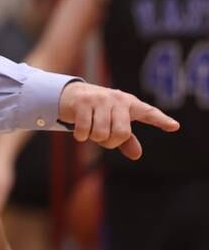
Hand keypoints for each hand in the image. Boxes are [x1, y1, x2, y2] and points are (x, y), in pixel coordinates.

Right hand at [58, 82, 179, 159]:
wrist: (73, 95)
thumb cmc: (100, 112)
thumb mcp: (115, 124)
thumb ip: (127, 140)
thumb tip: (136, 155)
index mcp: (131, 104)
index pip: (149, 113)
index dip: (161, 120)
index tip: (174, 126)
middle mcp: (118, 99)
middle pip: (121, 133)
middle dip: (110, 142)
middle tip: (104, 138)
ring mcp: (100, 99)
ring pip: (101, 133)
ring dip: (94, 139)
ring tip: (91, 131)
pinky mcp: (83, 102)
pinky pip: (85, 129)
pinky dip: (81, 136)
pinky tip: (80, 132)